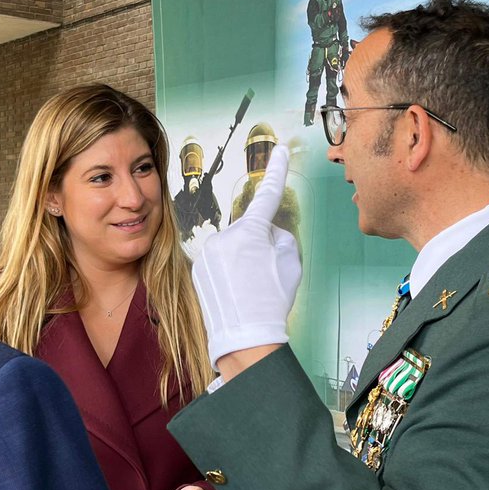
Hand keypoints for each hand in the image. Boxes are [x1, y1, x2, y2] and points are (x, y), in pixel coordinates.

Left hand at [191, 145, 301, 367]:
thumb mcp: (291, 261)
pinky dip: (228, 274)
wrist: (245, 338)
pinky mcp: (197, 268)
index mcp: (251, 230)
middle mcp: (225, 235)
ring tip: (248, 289)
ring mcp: (207, 252)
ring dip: (242, 262)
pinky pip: (219, 263)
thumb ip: (279, 236)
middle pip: (251, 232)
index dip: (278, 172)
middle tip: (265, 276)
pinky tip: (234, 292)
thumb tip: (264, 233)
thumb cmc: (272, 301)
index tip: (281, 151)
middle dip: (260, 246)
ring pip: (233, 248)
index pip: (269, 195)